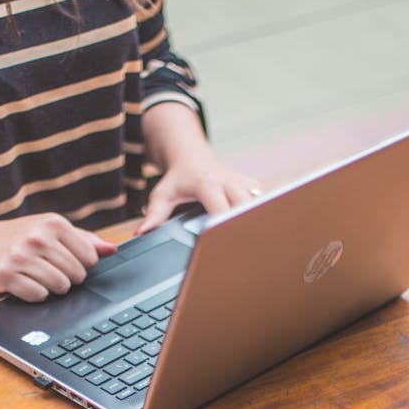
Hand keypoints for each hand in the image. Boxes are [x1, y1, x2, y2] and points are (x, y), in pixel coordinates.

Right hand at [0, 213, 115, 300]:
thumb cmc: (17, 237)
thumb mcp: (50, 230)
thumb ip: (84, 239)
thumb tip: (112, 250)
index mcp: (54, 223)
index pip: (90, 258)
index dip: (80, 265)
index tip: (64, 260)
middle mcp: (38, 237)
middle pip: (77, 276)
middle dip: (66, 278)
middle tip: (46, 269)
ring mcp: (21, 256)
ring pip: (60, 287)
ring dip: (51, 287)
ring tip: (35, 275)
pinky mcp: (6, 275)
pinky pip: (38, 296)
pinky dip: (33, 294)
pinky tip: (22, 282)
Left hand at [137, 151, 259, 233]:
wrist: (193, 158)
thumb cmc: (178, 180)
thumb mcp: (162, 194)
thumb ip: (154, 214)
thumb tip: (142, 233)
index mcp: (208, 183)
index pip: (221, 208)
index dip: (225, 226)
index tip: (226, 243)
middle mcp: (229, 181)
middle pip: (247, 205)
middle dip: (249, 224)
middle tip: (248, 249)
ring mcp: (243, 182)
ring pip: (260, 202)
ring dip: (260, 219)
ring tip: (262, 243)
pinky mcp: (252, 185)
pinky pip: (264, 200)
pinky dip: (264, 213)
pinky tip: (266, 231)